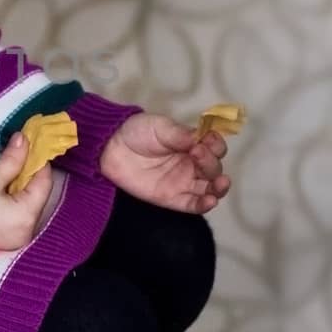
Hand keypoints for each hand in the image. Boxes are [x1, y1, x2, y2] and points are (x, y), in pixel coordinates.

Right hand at [0, 133, 52, 249]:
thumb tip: (24, 139)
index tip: (33, 145)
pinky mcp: (6, 241)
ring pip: (28, 206)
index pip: (44, 183)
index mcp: (27, 216)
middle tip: (21, 154)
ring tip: (12, 169)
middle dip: (30, 174)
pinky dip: (15, 201)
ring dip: (22, 187)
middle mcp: (27, 231)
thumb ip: (11, 160)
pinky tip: (5, 189)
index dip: (40, 162)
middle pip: (38, 196)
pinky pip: (18, 216)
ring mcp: (17, 238)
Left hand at [100, 112, 231, 213]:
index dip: (216, 145)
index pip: (215, 147)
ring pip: (210, 189)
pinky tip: (211, 200)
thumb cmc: (137, 132)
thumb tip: (201, 138)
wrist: (110, 147)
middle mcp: (192, 164)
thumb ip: (181, 134)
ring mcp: (183, 182)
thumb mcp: (160, 126)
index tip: (206, 140)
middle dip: (211, 162)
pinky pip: (193, 205)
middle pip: (214, 168)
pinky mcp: (172, 199)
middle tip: (197, 152)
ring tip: (221, 183)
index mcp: (193, 144)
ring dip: (219, 188)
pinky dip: (204, 204)